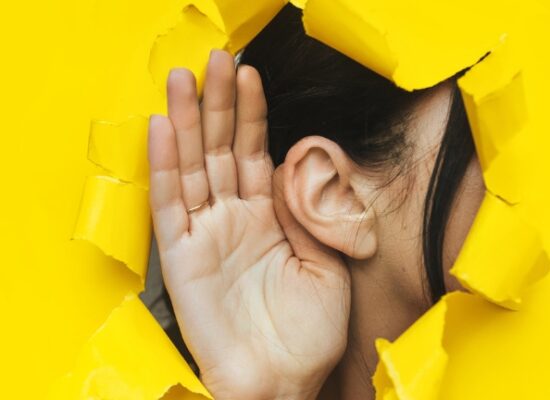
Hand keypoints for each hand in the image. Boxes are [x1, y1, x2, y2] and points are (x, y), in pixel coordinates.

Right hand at [148, 50, 349, 399]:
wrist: (284, 382)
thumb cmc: (308, 332)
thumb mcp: (328, 263)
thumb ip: (310, 213)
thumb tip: (298, 166)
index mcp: (267, 219)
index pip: (256, 154)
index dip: (253, 115)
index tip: (249, 76)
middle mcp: (234, 219)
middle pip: (221, 150)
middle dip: (217, 104)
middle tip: (214, 60)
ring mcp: (206, 234)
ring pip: (192, 166)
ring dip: (187, 122)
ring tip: (183, 79)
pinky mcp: (182, 256)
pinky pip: (169, 204)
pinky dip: (164, 166)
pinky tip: (163, 129)